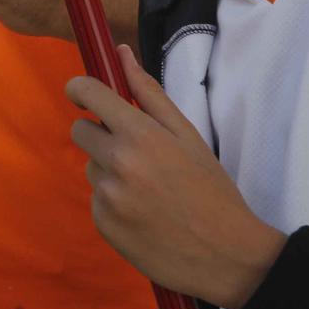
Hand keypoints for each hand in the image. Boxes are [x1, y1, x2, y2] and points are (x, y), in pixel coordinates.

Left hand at [67, 46, 285, 308]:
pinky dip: (113, 202)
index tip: (83, 94)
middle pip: (81, 131)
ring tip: (149, 189)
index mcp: (140, 135)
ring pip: (91, 167)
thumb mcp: (188, 136)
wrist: (228, 256)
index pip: (86, 93)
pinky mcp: (102, 224)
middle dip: (101, 134)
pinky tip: (145, 214)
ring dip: (110, 171)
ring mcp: (107, 197)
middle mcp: (117, 163)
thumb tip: (120, 52)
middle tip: (136, 152)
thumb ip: (150, 93)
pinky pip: (96, 199)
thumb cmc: (212, 190)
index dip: (80, 89)